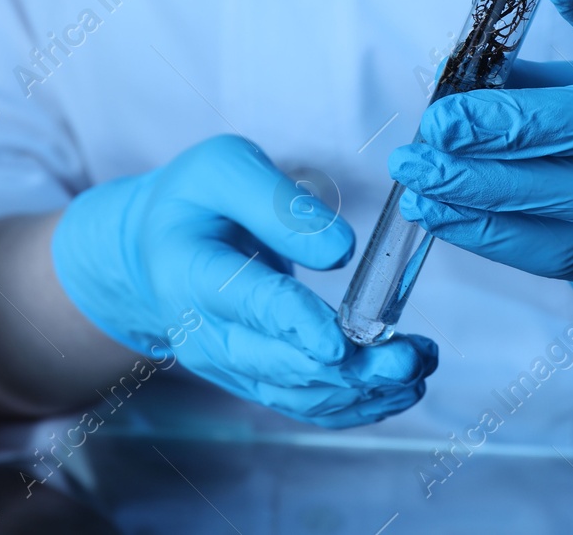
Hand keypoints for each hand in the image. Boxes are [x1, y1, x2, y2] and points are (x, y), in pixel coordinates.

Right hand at [52, 135, 437, 427]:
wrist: (155, 247)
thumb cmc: (196, 200)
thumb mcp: (226, 169)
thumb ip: (278, 204)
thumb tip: (338, 250)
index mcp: (192, 271)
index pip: (250, 304)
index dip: (296, 325)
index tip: (339, 344)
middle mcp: (205, 333)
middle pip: (281, 362)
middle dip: (349, 368)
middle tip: (408, 359)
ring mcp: (227, 364)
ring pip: (298, 393)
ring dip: (362, 390)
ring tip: (417, 368)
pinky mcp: (253, 378)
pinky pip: (304, 403)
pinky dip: (354, 403)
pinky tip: (398, 390)